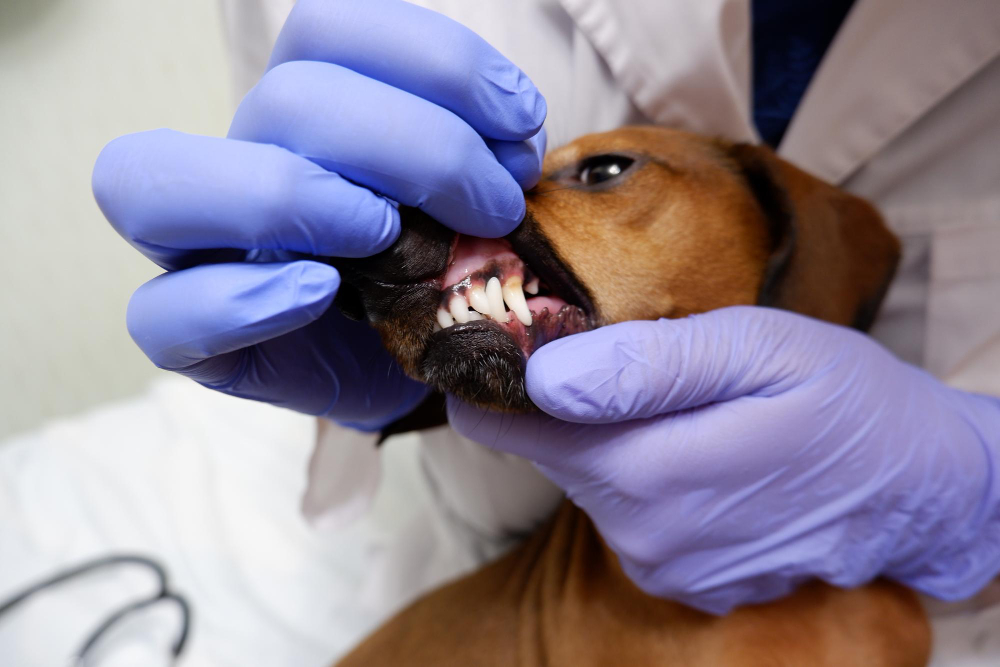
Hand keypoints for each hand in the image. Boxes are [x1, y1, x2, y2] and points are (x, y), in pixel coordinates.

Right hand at [92, 0, 545, 428]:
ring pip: (163, 179)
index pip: (328, 25)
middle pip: (282, 101)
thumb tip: (512, 132)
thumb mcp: (473, 199)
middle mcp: (243, 160)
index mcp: (305, 108)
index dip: (436, 60)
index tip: (520, 120)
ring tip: (391, 237)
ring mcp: (199, 250)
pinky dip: (240, 299)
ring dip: (299, 195)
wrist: (416, 367)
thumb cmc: (440, 274)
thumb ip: (478, 150)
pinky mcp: (192, 339)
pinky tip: (319, 294)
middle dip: (415, 145)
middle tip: (493, 205)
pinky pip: (162, 313)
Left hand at [448, 306, 999, 612]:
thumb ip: (646, 364)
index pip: (506, 428)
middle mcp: (641, 535)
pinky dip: (651, 475)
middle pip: (553, 451)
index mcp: (645, 472)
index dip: (497, 377)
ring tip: (683, 400)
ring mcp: (664, 567)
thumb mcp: (758, 350)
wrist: (924, 488)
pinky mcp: (686, 580)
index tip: (509, 335)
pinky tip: (704, 449)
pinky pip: (634, 514)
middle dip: (570, 400)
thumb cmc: (848, 401)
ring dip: (618, 436)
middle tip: (621, 349)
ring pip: (594, 479)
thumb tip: (541, 377)